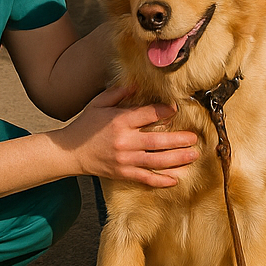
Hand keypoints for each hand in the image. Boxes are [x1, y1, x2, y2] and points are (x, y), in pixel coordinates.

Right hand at [58, 86, 198, 187]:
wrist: (69, 153)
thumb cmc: (85, 125)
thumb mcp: (99, 104)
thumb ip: (119, 93)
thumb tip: (137, 84)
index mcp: (120, 121)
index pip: (148, 114)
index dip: (165, 111)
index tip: (176, 109)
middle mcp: (125, 142)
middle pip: (157, 140)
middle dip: (179, 139)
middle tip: (195, 138)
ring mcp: (124, 160)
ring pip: (156, 161)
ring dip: (177, 159)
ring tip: (193, 156)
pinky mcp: (122, 173)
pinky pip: (145, 178)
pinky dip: (160, 180)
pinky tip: (175, 179)